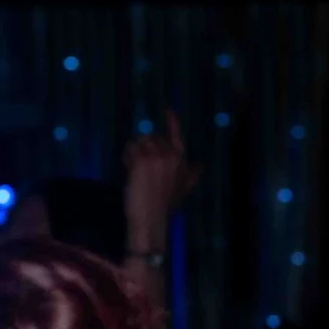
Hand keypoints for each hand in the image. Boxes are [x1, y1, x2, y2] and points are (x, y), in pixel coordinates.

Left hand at [123, 111, 199, 248]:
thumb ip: (191, 174)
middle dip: (145, 149)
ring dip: (135, 152)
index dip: (173, 122)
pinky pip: (130, 148)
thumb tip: (201, 165)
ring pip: (140, 141)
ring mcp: (156, 157)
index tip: (169, 109)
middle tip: (142, 167)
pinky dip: (127, 157)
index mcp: (181, 162)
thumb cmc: (164, 206)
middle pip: (152, 138)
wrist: (150, 219)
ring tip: (136, 170)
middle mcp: (171, 156)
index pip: (177, 137)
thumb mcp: (182, 189)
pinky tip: (130, 170)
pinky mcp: (141, 160)